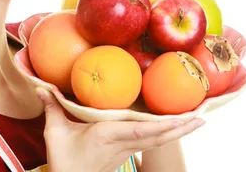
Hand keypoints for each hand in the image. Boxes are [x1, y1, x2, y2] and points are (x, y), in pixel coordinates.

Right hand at [35, 88, 204, 171]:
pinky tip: (177, 127)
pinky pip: (152, 142)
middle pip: (158, 135)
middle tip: (204, 115)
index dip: (162, 124)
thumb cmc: (64, 160)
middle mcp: (123, 143)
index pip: (139, 129)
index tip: (181, 117)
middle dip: (182, 126)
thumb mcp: (55, 133)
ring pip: (158, 140)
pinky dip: (167, 133)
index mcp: (108, 135)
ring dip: (180, 131)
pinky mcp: (127, 152)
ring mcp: (127, 150)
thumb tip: (41, 86)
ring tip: (199, 120)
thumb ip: (52, 107)